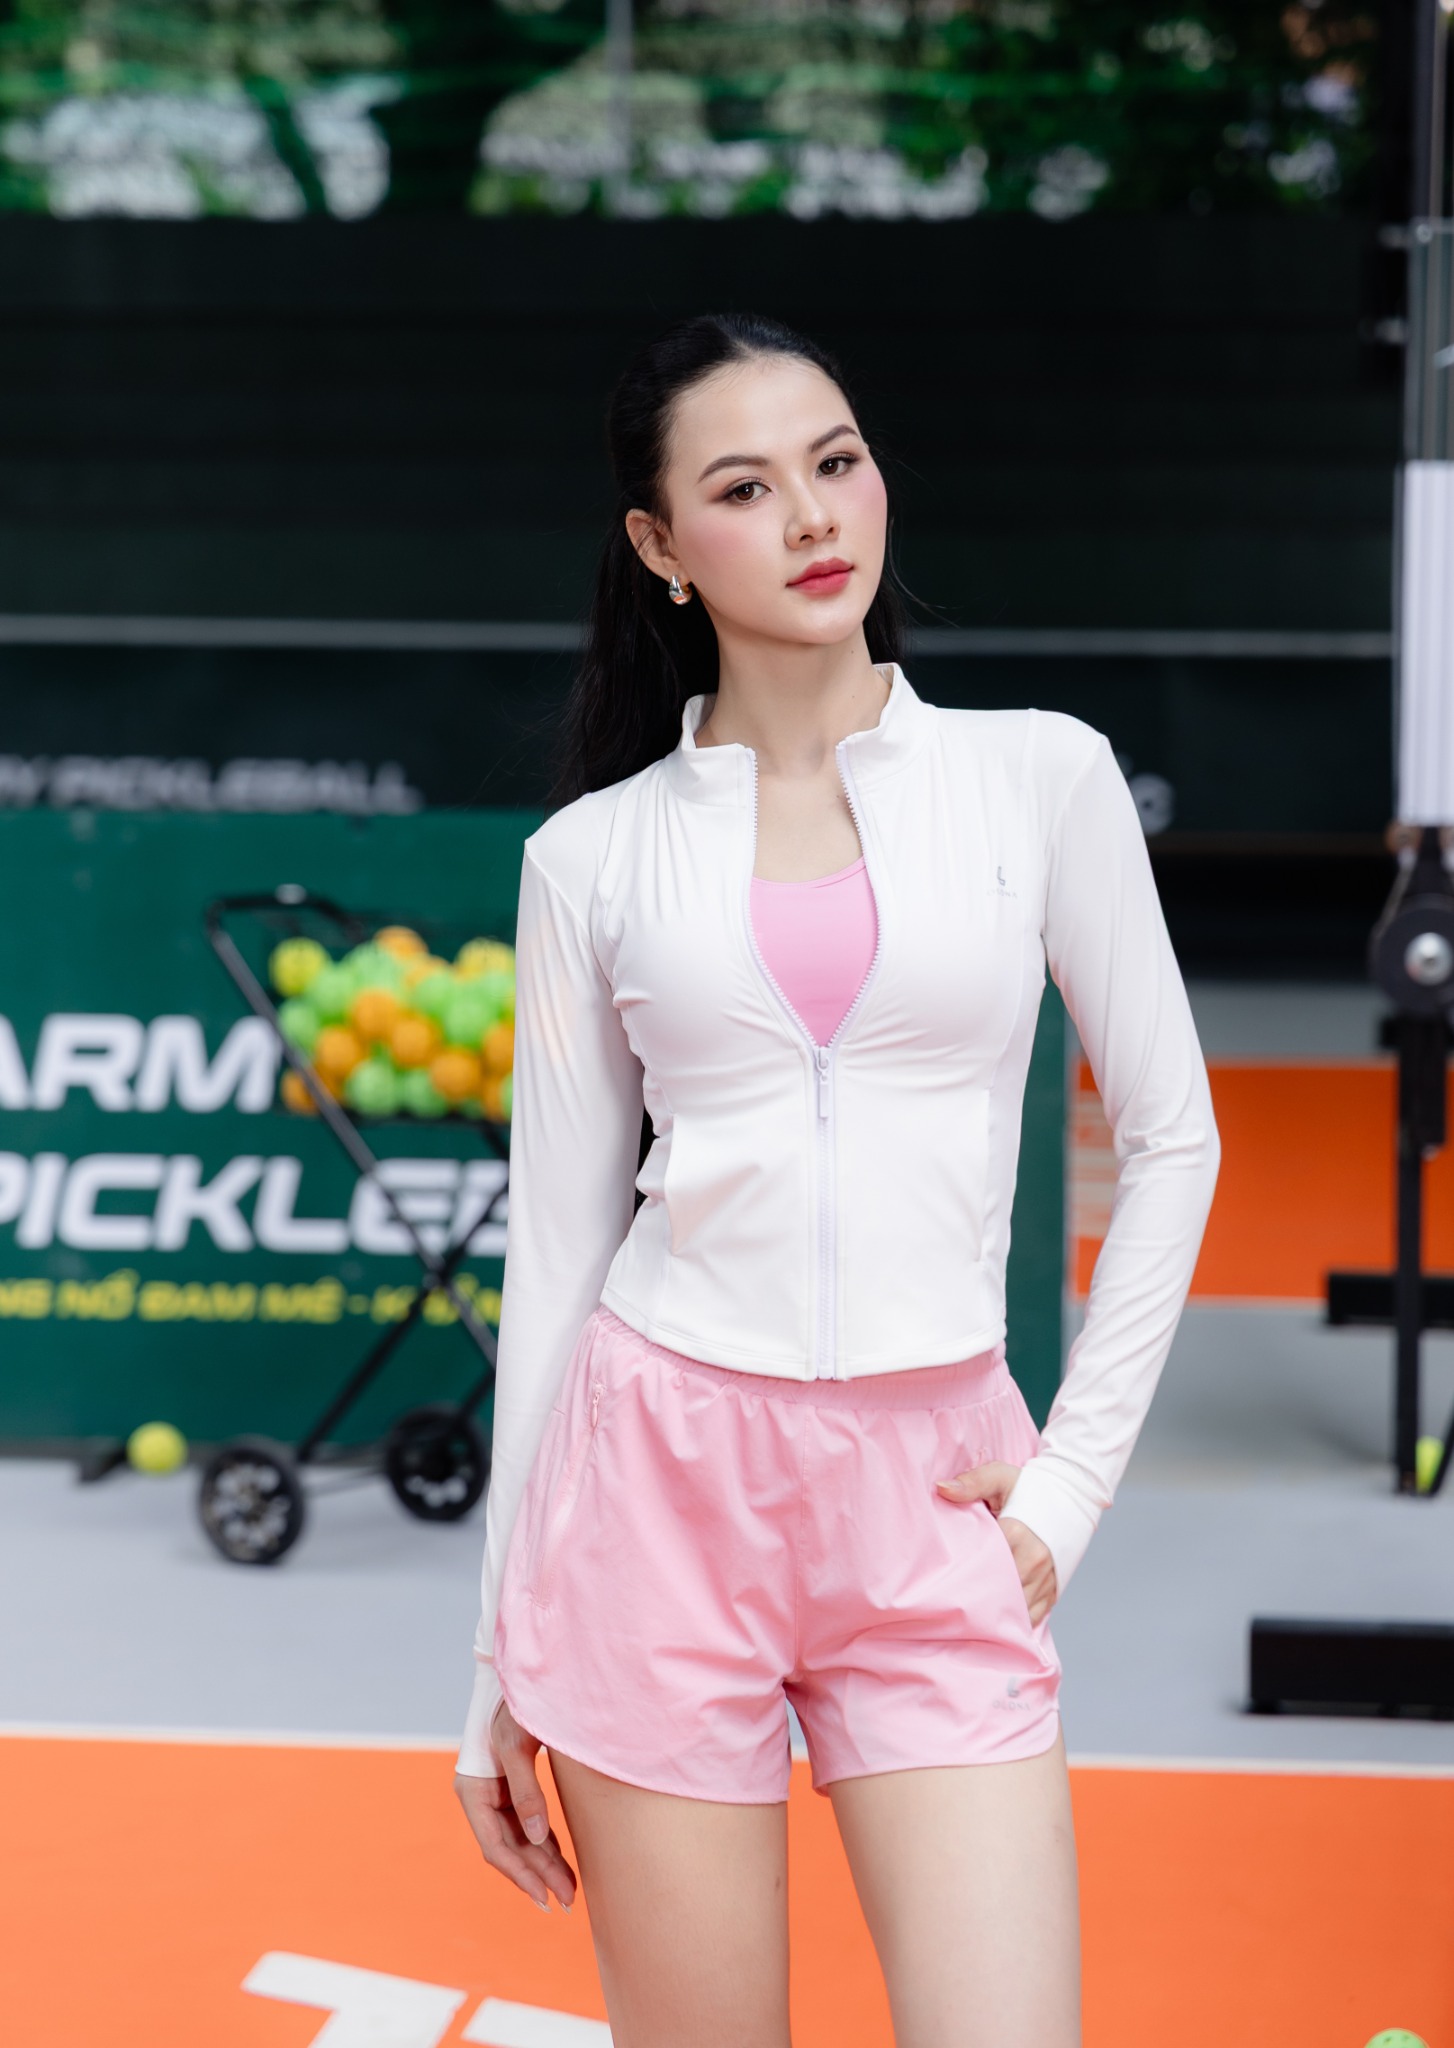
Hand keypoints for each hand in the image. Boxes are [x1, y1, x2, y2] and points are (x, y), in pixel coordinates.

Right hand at [453, 1699, 577, 1913]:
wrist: (524, 1676)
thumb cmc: (515, 1704)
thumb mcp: (518, 1744)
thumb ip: (527, 1791)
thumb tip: (535, 1840)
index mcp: (472, 1789)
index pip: (494, 1845)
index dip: (519, 1874)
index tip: (544, 1896)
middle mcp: (480, 1796)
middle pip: (509, 1848)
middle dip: (538, 1875)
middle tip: (567, 1901)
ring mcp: (496, 1794)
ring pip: (519, 1841)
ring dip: (543, 1865)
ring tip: (570, 1890)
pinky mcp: (513, 1788)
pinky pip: (528, 1826)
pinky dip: (545, 1845)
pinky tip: (563, 1862)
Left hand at [935, 1458, 1058, 1625]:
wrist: (1072, 1495)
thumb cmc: (1031, 1486)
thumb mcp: (1000, 1476)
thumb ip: (972, 1482)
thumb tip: (942, 1488)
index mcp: (1016, 1532)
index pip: (982, 1563)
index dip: (962, 1572)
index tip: (945, 1576)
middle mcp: (1033, 1560)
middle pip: (997, 1591)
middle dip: (976, 1597)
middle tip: (952, 1600)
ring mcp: (1046, 1578)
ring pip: (1015, 1609)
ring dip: (996, 1612)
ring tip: (972, 1612)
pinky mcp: (1054, 1591)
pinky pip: (1033, 1616)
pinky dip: (1015, 1620)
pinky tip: (998, 1617)